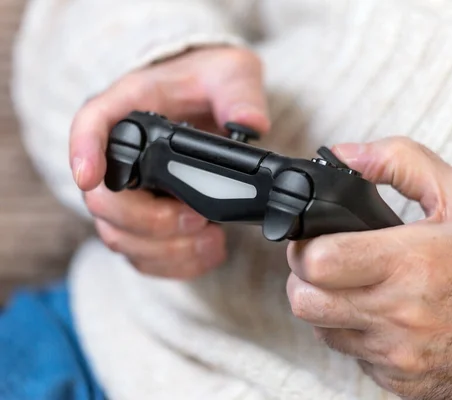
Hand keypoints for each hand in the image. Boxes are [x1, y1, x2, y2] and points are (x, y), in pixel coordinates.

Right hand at [69, 46, 270, 278]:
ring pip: (119, 236)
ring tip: (211, 240)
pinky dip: (174, 265)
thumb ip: (238, 93)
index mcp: (131, 108)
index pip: (91, 126)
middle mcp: (120, 155)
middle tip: (198, 219)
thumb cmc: (209, 83)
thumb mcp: (231, 72)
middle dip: (149, 221)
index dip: (84, 152)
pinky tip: (209, 252)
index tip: (89, 175)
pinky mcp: (145, 222)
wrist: (208, 102)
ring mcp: (129, 194)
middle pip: (103, 201)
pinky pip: (142, 256)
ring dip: (164, 250)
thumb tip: (250, 123)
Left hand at [286, 137, 451, 399]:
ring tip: (361, 287)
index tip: (317, 238)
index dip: (305, 246)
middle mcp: (400, 313)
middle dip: (305, 277)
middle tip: (329, 263)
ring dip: (329, 306)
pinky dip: (358, 334)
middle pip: (305, 300)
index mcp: (412, 262)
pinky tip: (385, 316)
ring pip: (323, 330)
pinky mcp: (402, 381)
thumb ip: (400, 161)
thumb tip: (345, 154)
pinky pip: (354, 356)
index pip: (317, 261)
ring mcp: (399, 354)